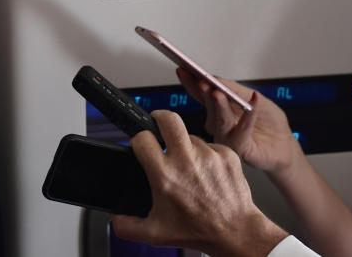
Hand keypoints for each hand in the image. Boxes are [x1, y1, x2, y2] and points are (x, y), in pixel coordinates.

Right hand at [112, 111, 287, 256]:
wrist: (236, 232)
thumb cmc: (200, 231)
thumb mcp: (156, 234)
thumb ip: (127, 225)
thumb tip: (114, 217)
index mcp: (165, 175)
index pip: (142, 138)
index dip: (137, 141)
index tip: (141, 148)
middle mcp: (186, 160)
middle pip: (167, 118)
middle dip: (158, 117)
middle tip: (156, 125)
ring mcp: (209, 155)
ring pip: (189, 135)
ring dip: (184, 145)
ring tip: (188, 167)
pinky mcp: (227, 154)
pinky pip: (209, 145)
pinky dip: (205, 154)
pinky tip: (206, 172)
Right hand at [176, 68, 297, 173]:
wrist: (285, 145)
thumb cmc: (269, 123)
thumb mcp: (255, 98)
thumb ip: (235, 90)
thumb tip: (214, 79)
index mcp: (218, 110)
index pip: (200, 95)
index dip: (190, 82)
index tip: (183, 69)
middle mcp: (218, 124)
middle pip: (208, 107)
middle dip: (204, 93)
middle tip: (202, 82)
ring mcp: (226, 138)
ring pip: (220, 121)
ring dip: (220, 106)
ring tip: (219, 93)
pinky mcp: (240, 150)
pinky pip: (241, 133)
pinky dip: (248, 117)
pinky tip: (252, 105)